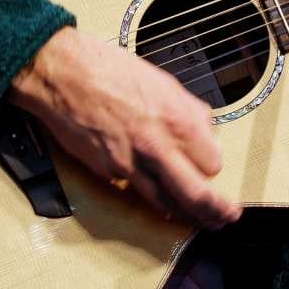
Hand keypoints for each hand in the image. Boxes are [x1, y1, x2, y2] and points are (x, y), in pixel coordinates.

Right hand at [6, 28, 240, 228]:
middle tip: (225, 217)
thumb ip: (189, 110)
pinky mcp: (108, 172)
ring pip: (166, 203)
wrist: (63, 73)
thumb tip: (205, 130)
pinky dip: (151, 198)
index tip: (214, 169)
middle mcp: (157, 146)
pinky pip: (136, 192)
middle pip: (196, 195)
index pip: (212, 163)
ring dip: (186, 214)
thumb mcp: (163, 82)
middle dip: (215, 211)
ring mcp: (131, 164)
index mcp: (176, 119)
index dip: (213, 167)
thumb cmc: (108, 69)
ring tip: (199, 219)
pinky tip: (158, 199)